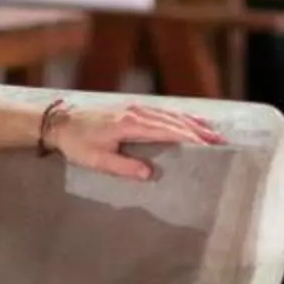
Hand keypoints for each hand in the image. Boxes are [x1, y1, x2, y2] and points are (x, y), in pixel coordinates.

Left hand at [45, 101, 224, 180]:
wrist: (61, 123)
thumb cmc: (78, 143)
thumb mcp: (97, 160)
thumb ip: (123, 167)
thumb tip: (149, 174)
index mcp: (130, 125)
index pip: (167, 131)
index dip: (189, 138)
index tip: (208, 146)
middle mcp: (137, 113)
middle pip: (175, 121)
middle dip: (199, 132)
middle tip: (221, 143)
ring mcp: (136, 109)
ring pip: (172, 115)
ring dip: (193, 124)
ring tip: (214, 134)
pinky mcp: (134, 110)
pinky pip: (163, 113)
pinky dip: (181, 118)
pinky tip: (192, 123)